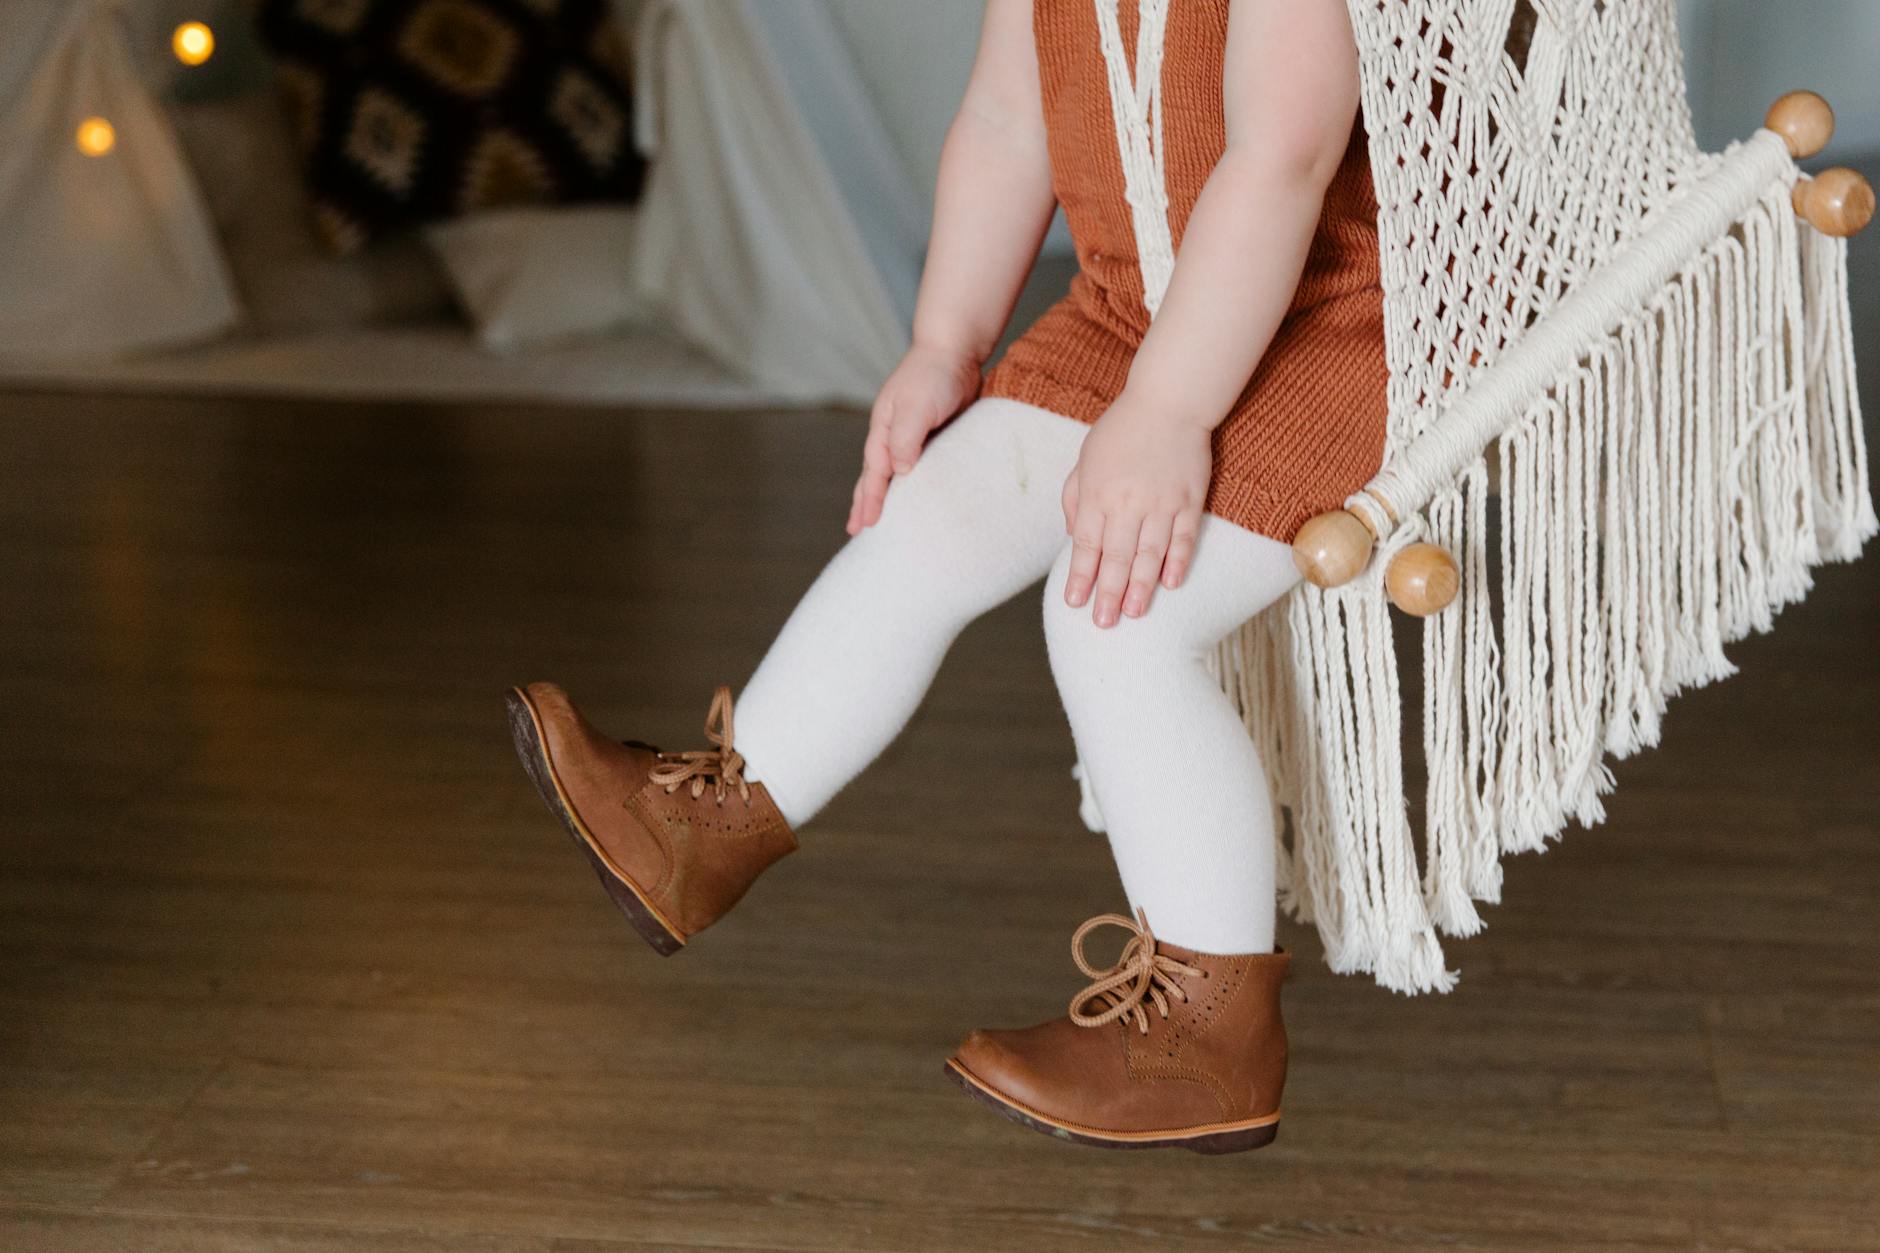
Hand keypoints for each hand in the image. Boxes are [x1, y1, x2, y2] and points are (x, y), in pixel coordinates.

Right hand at [847, 344, 981, 534]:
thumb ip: (906, 437)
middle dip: (865, 502)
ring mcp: (914, 436)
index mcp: (884, 429)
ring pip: (897, 473)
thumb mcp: (916, 405)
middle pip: (876, 475)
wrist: (956, 350)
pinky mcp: (935, 436)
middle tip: (857, 531)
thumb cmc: (934, 374)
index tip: (865, 525)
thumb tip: (900, 471)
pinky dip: (916, 485)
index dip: (870, 499)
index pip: (874, 472)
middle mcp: (894, 436)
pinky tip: (920, 496)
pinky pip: (922, 467)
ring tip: (882, 519)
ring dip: (888, 496)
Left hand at [1060, 392, 1211, 626]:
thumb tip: (1074, 538)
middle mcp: (1128, 502)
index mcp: (1097, 493)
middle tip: (1103, 623)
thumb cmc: (1121, 431)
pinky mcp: (1190, 499)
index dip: (1080, 576)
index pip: (1086, 545)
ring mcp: (1161, 502)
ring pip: (1149, 554)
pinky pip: (1184, 537)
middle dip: (1108, 593)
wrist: (1168, 401)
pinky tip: (1171, 584)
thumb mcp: (1085, 460)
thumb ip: (1075, 498)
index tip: (1074, 602)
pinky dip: (1178, 562)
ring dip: (1141, 587)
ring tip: (1133, 614)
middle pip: (1116, 557)